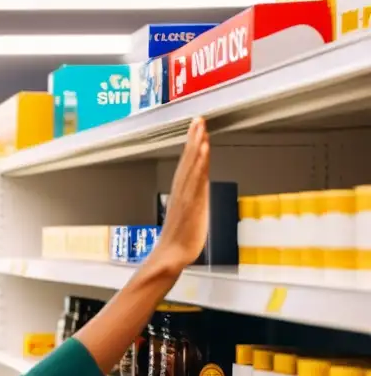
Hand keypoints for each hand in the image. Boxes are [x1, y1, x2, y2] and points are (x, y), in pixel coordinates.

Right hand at [149, 117, 209, 273]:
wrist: (171, 257)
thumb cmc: (177, 243)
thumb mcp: (185, 222)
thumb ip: (191, 208)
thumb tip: (195, 204)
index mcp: (180, 195)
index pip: (187, 165)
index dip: (192, 146)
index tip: (196, 129)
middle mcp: (182, 191)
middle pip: (188, 160)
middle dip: (193, 139)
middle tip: (198, 119)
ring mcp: (187, 195)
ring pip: (192, 165)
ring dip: (197, 144)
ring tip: (200, 126)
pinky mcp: (192, 202)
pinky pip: (197, 177)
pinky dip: (200, 161)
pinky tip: (204, 148)